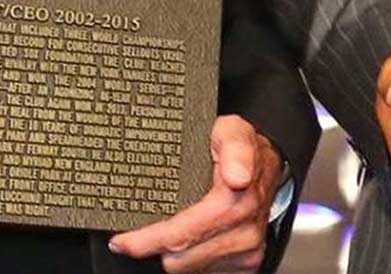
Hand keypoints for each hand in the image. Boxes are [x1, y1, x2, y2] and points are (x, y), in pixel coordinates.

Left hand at [109, 115, 282, 271]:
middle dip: (151, 246)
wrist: (267, 166)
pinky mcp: (247, 264)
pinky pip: (204, 272)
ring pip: (188, 267)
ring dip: (172, 254)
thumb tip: (237, 176)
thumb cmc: (241, 148)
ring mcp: (248, 248)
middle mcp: (247, 227)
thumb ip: (235, 146)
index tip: (123, 241)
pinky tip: (189, 240)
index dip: (150, 239)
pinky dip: (191, 259)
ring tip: (161, 234)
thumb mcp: (233, 131)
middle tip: (128, 239)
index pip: (187, 231)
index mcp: (240, 197)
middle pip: (181, 254)